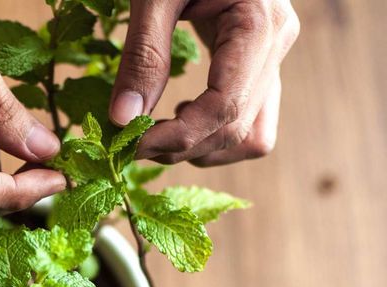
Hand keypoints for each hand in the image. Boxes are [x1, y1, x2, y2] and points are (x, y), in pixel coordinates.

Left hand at [110, 0, 299, 165]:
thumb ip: (143, 56)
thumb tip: (121, 118)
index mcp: (258, 23)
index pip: (226, 106)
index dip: (178, 137)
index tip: (132, 145)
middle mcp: (277, 44)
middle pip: (237, 129)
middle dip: (183, 146)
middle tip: (132, 142)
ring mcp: (275, 57)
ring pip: (253, 135)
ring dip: (203, 149)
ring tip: (158, 133)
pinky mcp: (262, 65)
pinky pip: (250, 120)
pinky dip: (214, 135)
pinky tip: (180, 119)